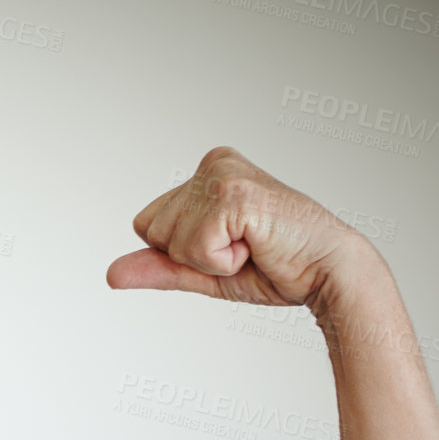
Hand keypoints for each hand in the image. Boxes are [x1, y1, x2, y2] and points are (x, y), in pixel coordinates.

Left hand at [106, 147, 373, 314]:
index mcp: (208, 171)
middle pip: (152, 231)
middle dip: (193, 256)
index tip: (233, 247)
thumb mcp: (204, 270)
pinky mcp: (232, 194)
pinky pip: (191, 248)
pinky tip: (258, 246)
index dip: (184, 253)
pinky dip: (221, 263)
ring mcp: (222, 175)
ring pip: (169, 241)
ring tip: (254, 246)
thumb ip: (158, 267)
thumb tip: (110, 275)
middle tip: (245, 249)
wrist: (328, 275)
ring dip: (210, 260)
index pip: (148, 225)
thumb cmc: (276, 268)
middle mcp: (213, 164)